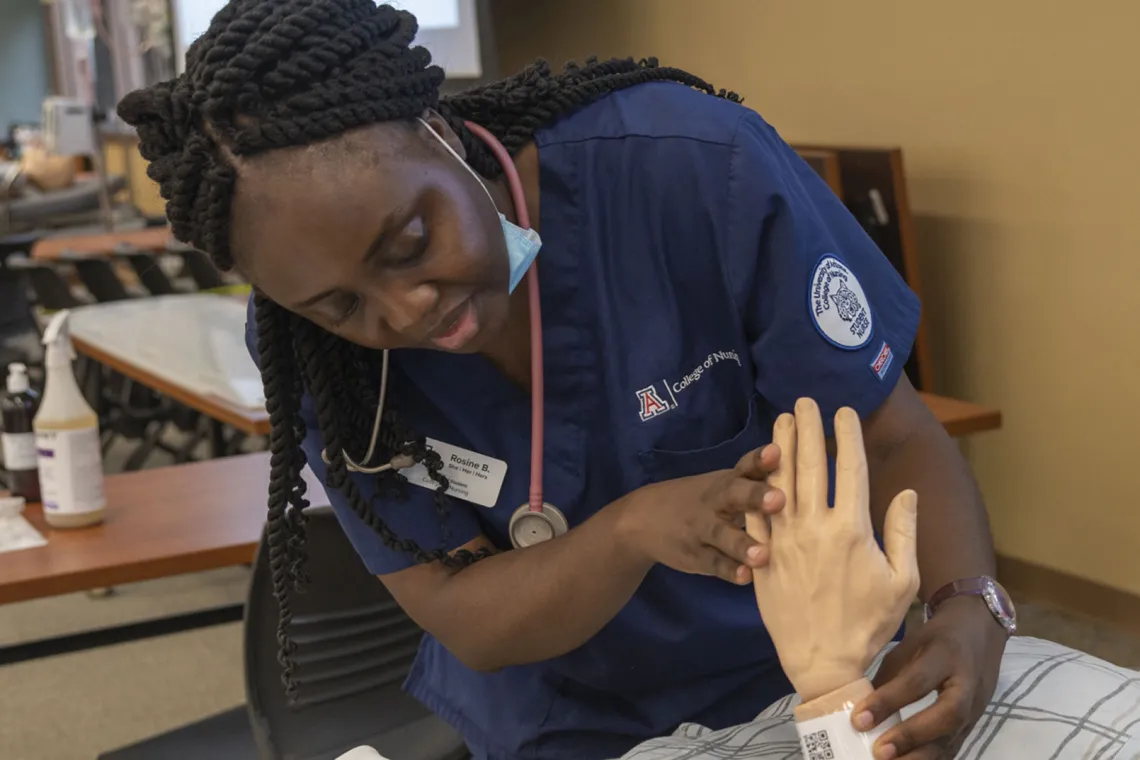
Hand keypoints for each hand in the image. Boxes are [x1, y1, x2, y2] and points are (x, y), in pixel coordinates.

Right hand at [614, 445, 785, 584]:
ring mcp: (702, 529)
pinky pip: (714, 563)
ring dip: (743, 544)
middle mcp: (715, 502)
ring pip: (723, 535)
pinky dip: (730, 570)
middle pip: (734, 495)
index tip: (777, 452)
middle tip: (780, 500)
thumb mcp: (722, 485)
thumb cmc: (701, 500)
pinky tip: (746, 577)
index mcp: (726, 481)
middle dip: (756, 496)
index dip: (760, 459)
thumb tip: (802, 468)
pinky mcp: (696, 556)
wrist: (642, 521)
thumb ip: (757, 481)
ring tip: (763, 554)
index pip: (745, 466)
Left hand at [748, 398, 919, 701]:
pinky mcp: (763, 552)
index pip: (850, 469)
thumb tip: (907, 492)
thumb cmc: (868, 624)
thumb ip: (903, 533)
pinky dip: (756, 483)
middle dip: (809, 428)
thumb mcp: (901, 582)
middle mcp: (815, 527)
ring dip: (781, 446)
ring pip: (780, 480)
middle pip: (811, 464)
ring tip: (781, 419)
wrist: (822, 660)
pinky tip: (757, 463)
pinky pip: (756, 510)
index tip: (844, 411)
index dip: (847, 435)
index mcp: (852, 530)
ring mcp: (784, 538)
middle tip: (805, 400)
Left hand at [852, 597, 1005, 759]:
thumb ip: (889, 677)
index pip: (916, 681)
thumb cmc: (936, 638)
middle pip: (947, 714)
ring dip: (921, 757)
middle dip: (912, 735)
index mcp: (946, 655)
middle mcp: (967, 684)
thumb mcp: (910, 646)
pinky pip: (955, 748)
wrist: (980, 632)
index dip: (888, 701)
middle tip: (880, 752)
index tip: (859, 720)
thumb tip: (862, 710)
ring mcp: (976, 707)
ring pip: (953, 738)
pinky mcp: (975, 724)